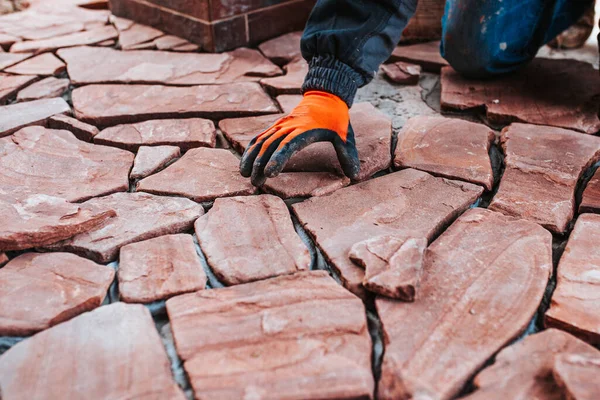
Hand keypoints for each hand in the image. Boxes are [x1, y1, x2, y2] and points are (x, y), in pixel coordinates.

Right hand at [240, 91, 359, 185]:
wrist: (326, 94)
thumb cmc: (336, 117)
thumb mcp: (345, 135)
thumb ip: (348, 155)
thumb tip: (354, 175)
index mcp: (305, 129)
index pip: (288, 146)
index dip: (277, 160)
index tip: (270, 173)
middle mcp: (289, 126)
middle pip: (270, 145)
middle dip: (260, 164)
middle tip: (256, 183)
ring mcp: (281, 125)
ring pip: (261, 141)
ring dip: (252, 158)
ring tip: (245, 176)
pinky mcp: (277, 125)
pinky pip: (260, 137)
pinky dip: (251, 149)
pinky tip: (246, 163)